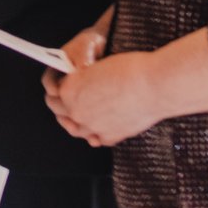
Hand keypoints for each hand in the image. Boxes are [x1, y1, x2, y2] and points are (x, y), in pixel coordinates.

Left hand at [46, 49, 162, 147]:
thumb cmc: (129, 70)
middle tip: (64, 103)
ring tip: (81, 117)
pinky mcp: (110, 137)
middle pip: (60, 112)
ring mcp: (93, 127)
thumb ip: (80, 81)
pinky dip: (96, 135)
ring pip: (76, 130)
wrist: (154, 85)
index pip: (53, 94)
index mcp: (69, 91)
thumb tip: (76, 86)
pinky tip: (98, 130)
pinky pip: (97, 139)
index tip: (60, 88)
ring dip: (76, 123)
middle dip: (61, 107)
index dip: (57, 90)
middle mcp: (77, 111)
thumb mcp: (94, 68)